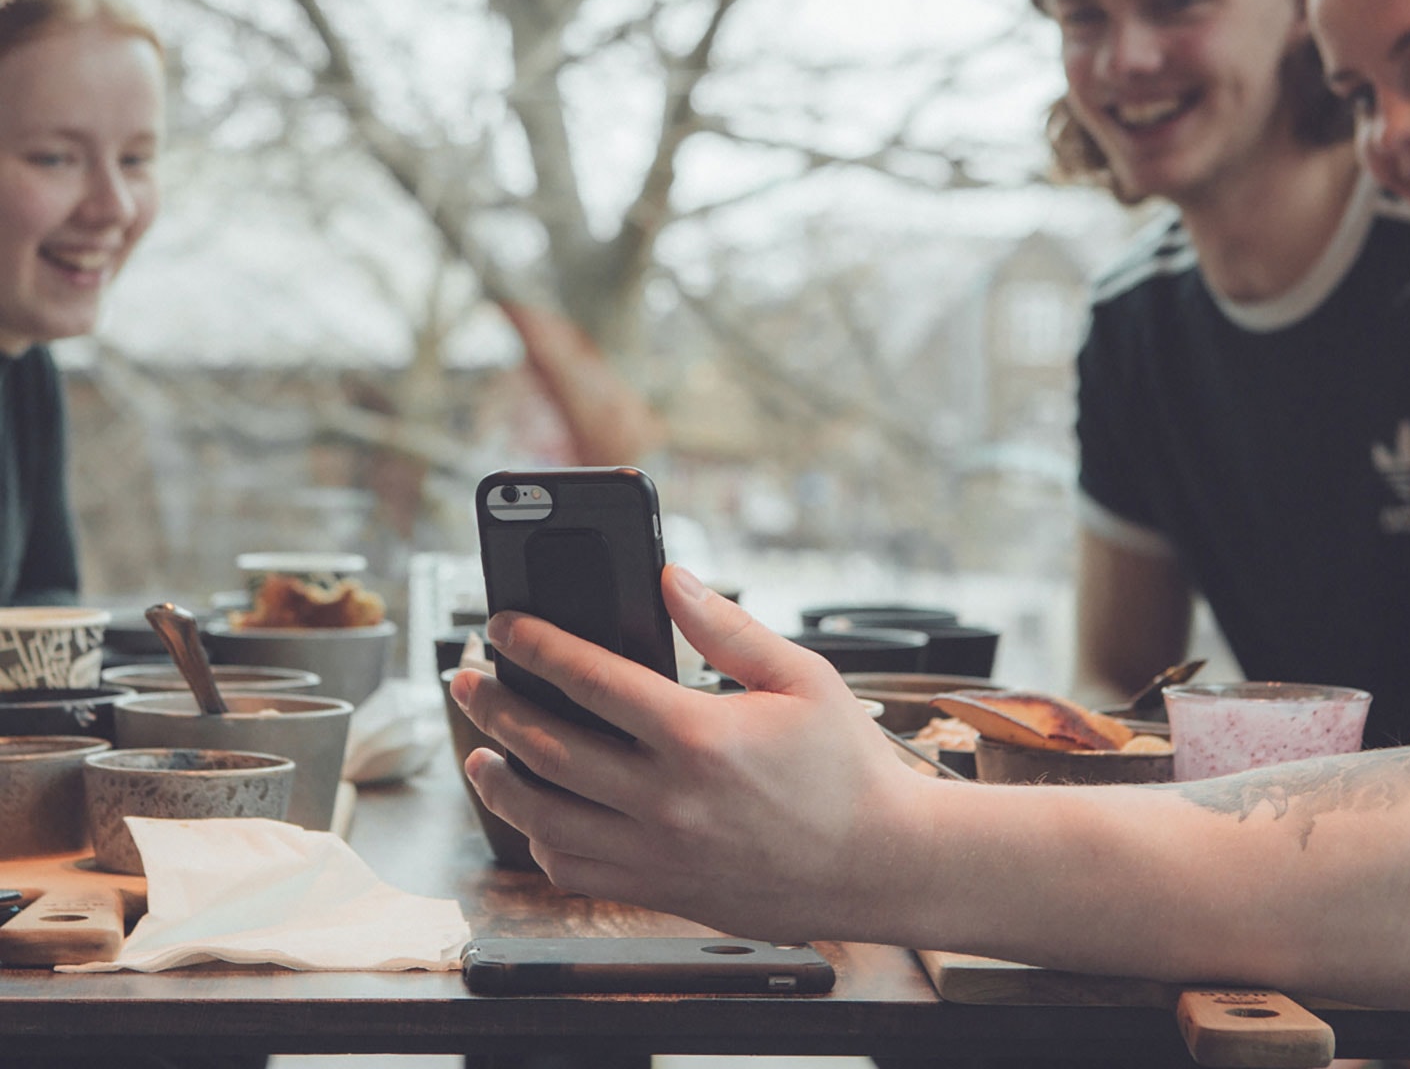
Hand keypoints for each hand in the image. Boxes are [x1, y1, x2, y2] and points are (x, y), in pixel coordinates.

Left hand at [450, 564, 928, 938]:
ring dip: (498, 779)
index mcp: (698, 736)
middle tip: (467, 678)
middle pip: (546, 747)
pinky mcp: (663, 892)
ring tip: (481, 750)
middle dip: (493, 704)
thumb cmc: (847, 767)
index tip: (503, 624)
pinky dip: (541, 840)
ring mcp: (659, 854)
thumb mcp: (801, 676)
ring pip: (544, 818)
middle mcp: (667, 800)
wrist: (881, 864)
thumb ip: (726, 626)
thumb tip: (669, 579)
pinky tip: (538, 813)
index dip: (535, 644)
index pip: (589, 679)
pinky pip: (575, 872)